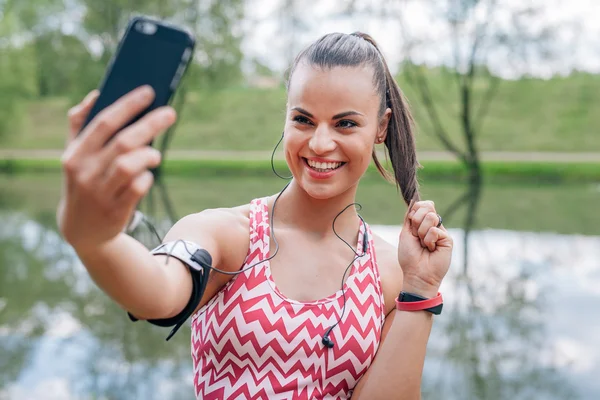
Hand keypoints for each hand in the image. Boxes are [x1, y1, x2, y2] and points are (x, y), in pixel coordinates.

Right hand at [56, 86, 175, 252]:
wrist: (81, 229)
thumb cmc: (83, 181)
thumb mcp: (74, 155)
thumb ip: (80, 124)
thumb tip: (96, 95)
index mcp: (75, 154)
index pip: (104, 123)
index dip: (128, 105)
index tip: (149, 92)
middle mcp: (85, 172)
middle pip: (123, 141)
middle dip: (150, 124)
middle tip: (170, 113)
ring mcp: (100, 192)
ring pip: (129, 165)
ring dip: (148, 155)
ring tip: (155, 154)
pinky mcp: (116, 211)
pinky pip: (137, 188)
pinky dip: (147, 178)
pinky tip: (148, 175)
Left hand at [397, 200, 452, 297]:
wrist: (416, 274)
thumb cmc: (409, 256)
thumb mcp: (406, 233)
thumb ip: (411, 217)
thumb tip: (416, 200)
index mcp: (422, 223)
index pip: (421, 204)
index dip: (414, 211)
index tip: (411, 226)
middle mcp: (432, 225)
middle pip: (426, 207)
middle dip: (416, 222)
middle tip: (417, 238)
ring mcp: (441, 231)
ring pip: (431, 217)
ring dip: (421, 233)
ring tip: (424, 245)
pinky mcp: (448, 239)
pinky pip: (435, 230)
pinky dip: (428, 240)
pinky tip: (431, 249)